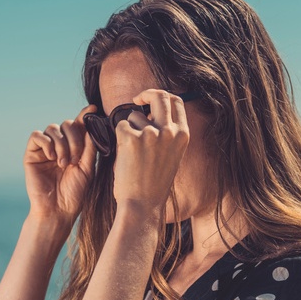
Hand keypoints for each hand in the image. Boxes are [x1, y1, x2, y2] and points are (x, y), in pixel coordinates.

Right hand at [23, 105, 97, 226]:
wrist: (58, 210)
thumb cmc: (74, 193)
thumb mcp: (87, 168)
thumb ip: (89, 147)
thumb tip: (91, 125)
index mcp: (75, 147)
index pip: (79, 126)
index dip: (85, 115)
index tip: (94, 109)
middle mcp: (59, 145)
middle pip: (67, 124)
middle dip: (74, 139)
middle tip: (75, 159)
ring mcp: (45, 149)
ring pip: (53, 128)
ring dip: (62, 144)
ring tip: (64, 164)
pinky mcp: (31, 154)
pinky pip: (37, 136)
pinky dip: (47, 143)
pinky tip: (52, 158)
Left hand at [113, 89, 189, 215]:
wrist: (143, 205)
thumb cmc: (154, 185)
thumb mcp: (171, 156)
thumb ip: (166, 134)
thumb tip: (150, 114)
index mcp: (182, 135)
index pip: (176, 102)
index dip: (162, 96)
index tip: (150, 101)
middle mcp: (169, 131)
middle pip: (159, 96)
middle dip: (146, 94)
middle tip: (136, 100)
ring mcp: (150, 133)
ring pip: (134, 116)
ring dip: (129, 128)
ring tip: (131, 154)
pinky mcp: (130, 138)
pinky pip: (120, 126)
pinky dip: (118, 138)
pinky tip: (124, 157)